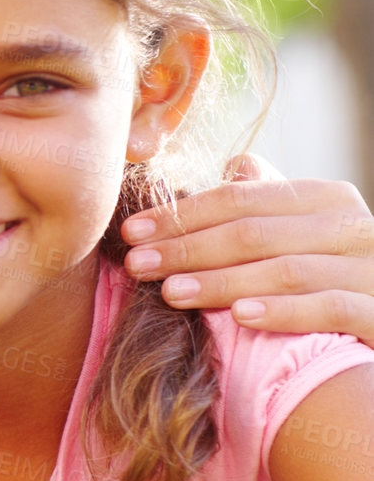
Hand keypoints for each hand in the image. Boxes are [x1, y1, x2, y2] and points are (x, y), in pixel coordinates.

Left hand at [122, 156, 373, 346]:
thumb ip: (269, 202)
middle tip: (137, 264)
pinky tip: (241, 317)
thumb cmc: (330, 275)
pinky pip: (330, 308)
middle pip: (255, 233)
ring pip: (286, 270)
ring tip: (172, 292)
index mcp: (326, 199)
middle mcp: (353, 227)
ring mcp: (372, 270)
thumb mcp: (301, 231)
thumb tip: (236, 163)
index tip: (131, 232)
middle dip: (188, 248)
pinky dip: (283, 311)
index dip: (183, 215)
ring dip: (222, 282)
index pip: (242, 200)